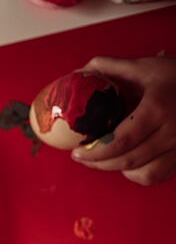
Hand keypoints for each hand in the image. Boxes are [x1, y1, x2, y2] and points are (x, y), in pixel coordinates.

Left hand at [72, 56, 175, 185]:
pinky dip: (139, 175)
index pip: (121, 141)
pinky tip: (129, 163)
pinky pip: (159, 176)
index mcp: (157, 108)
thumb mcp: (147, 67)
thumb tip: (79, 73)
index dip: (95, 151)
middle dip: (99, 163)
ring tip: (103, 160)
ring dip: (119, 170)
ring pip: (145, 174)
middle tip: (82, 157)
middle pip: (129, 160)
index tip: (76, 152)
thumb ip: (111, 68)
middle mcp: (172, 131)